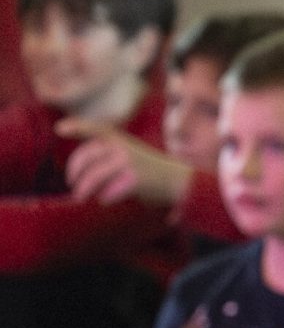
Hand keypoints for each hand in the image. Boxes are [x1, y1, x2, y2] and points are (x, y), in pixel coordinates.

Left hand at [59, 120, 193, 206]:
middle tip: (73, 185)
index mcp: (120, 139)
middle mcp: (123, 147)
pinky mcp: (134, 179)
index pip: (95, 129)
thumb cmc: (150, 172)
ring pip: (93, 177)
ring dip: (84, 189)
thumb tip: (77, 174)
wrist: (180, 182)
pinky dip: (104, 197)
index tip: (59, 129)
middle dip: (74, 173)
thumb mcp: (129, 154)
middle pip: (86, 158)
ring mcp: (128, 162)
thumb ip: (106, 156)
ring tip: (81, 197)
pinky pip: (108, 191)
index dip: (76, 127)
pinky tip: (105, 200)